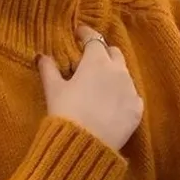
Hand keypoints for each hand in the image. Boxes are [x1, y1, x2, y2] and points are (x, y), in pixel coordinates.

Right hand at [38, 27, 143, 150]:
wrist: (85, 146)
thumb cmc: (66, 113)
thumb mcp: (53, 90)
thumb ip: (49, 69)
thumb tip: (42, 56)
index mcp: (97, 61)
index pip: (93, 38)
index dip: (85, 33)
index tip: (79, 34)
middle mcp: (118, 71)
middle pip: (113, 52)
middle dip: (103, 53)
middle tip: (90, 61)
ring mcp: (131, 90)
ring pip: (124, 74)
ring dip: (113, 74)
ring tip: (101, 86)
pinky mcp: (137, 110)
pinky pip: (131, 96)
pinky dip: (122, 95)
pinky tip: (112, 105)